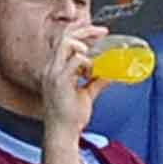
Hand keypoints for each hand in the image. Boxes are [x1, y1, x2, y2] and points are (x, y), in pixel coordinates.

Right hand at [39, 17, 103, 143]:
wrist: (62, 134)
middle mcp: (51, 68)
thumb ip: (97, 81)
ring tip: (97, 51)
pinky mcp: (60, 81)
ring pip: (67, 43)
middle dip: (85, 29)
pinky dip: (88, 61)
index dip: (80, 31)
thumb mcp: (86, 94)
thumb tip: (111, 73)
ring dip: (85, 43)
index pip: (64, 40)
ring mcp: (53, 73)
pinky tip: (92, 71)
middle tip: (103, 31)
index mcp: (55, 68)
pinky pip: (75, 60)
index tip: (99, 32)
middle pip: (65, 35)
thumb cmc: (70, 117)